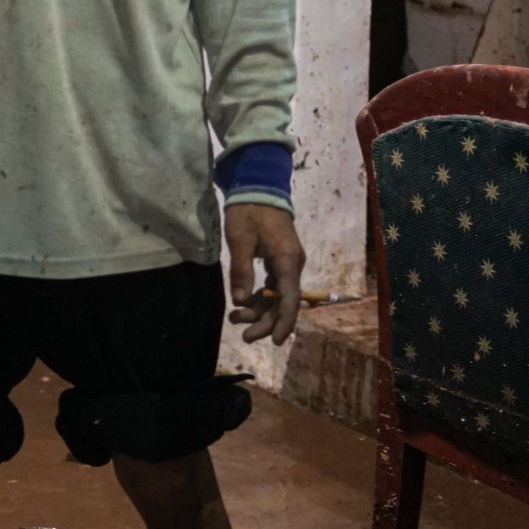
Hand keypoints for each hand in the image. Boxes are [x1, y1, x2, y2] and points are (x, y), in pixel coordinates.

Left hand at [224, 202, 306, 344]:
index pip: (289, 300)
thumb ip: (241, 271)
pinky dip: (261, 297)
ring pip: (278, 296)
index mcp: (287, 261)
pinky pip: (274, 286)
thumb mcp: (239, 240)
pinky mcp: (280, 259)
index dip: (283, 323)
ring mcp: (288, 262)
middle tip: (243, 335)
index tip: (275, 342)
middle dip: (265, 322)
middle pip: (284, 303)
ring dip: (260, 310)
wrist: (259, 186)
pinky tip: (244, 305)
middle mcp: (293, 265)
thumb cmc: (249, 211)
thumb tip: (240, 301)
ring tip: (235, 319)